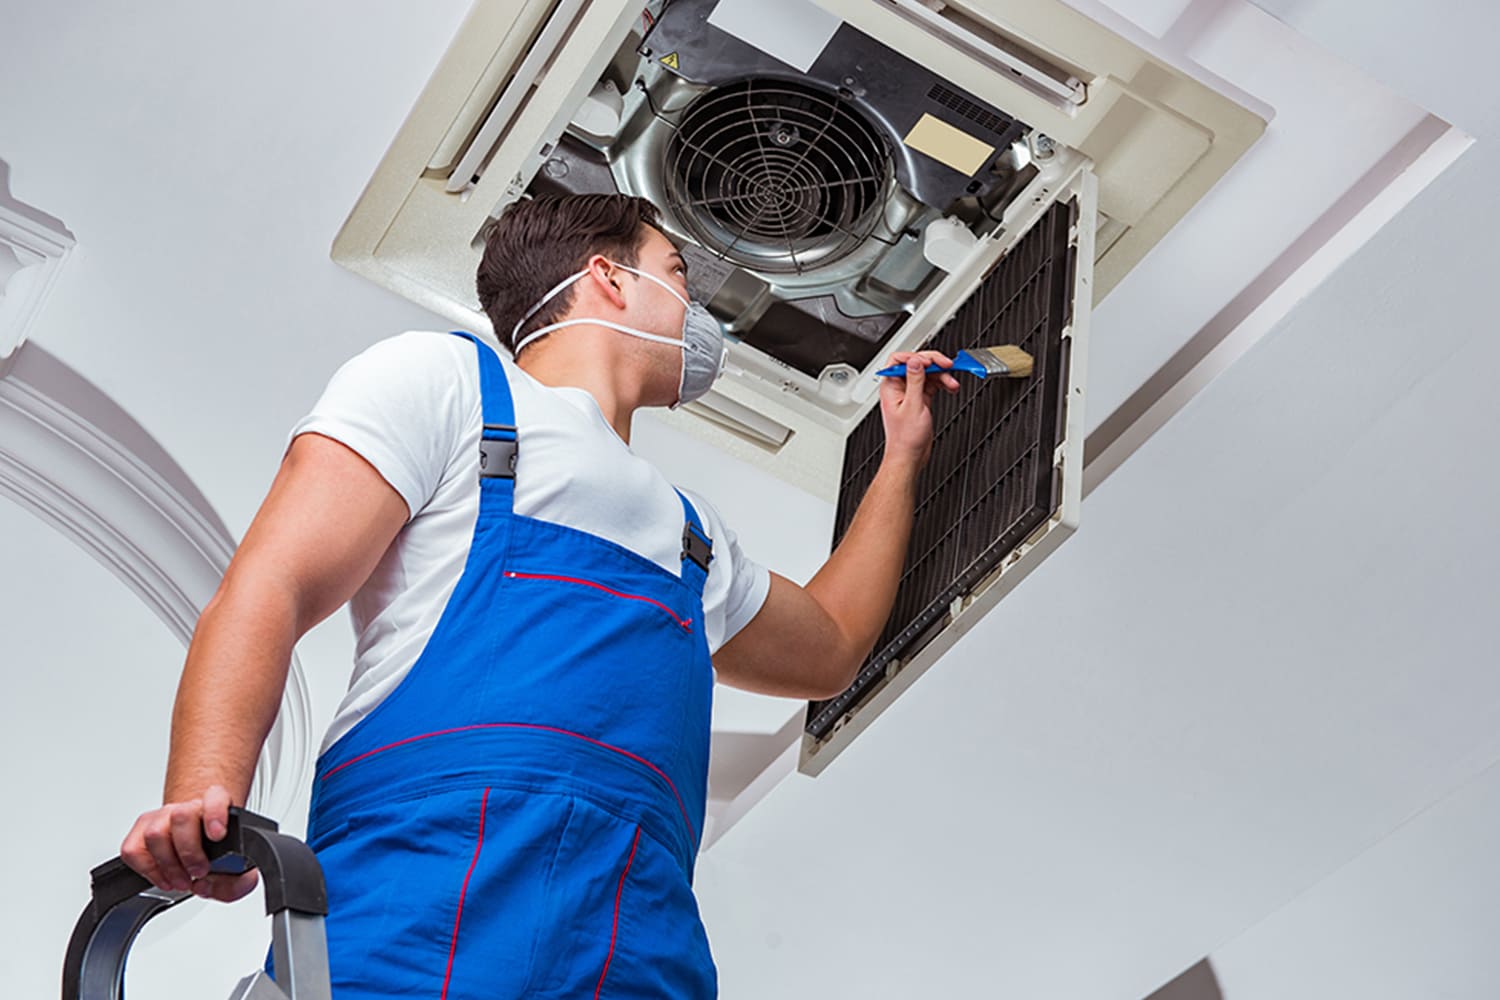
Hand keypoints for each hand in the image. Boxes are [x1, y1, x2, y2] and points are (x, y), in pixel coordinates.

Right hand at [120, 784, 259, 901]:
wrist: (199, 840)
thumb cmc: (218, 852)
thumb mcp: (238, 868)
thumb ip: (239, 882)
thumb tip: (213, 886)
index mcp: (218, 806)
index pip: (216, 797)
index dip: (215, 814)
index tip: (218, 834)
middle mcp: (188, 807)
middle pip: (181, 817)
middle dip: (189, 852)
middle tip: (199, 872)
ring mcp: (161, 817)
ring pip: (155, 833)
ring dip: (167, 865)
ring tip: (182, 881)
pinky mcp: (140, 831)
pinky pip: (132, 849)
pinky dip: (147, 869)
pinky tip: (164, 878)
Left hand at [877, 350, 960, 469]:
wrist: (910, 456)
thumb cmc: (905, 439)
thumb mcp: (912, 406)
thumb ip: (914, 381)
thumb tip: (915, 361)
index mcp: (891, 386)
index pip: (900, 359)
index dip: (917, 356)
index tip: (931, 360)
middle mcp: (899, 387)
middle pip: (917, 364)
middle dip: (934, 363)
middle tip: (948, 365)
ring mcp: (910, 393)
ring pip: (927, 374)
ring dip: (942, 375)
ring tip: (953, 382)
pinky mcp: (920, 399)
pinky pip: (933, 384)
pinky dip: (943, 384)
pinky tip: (951, 387)